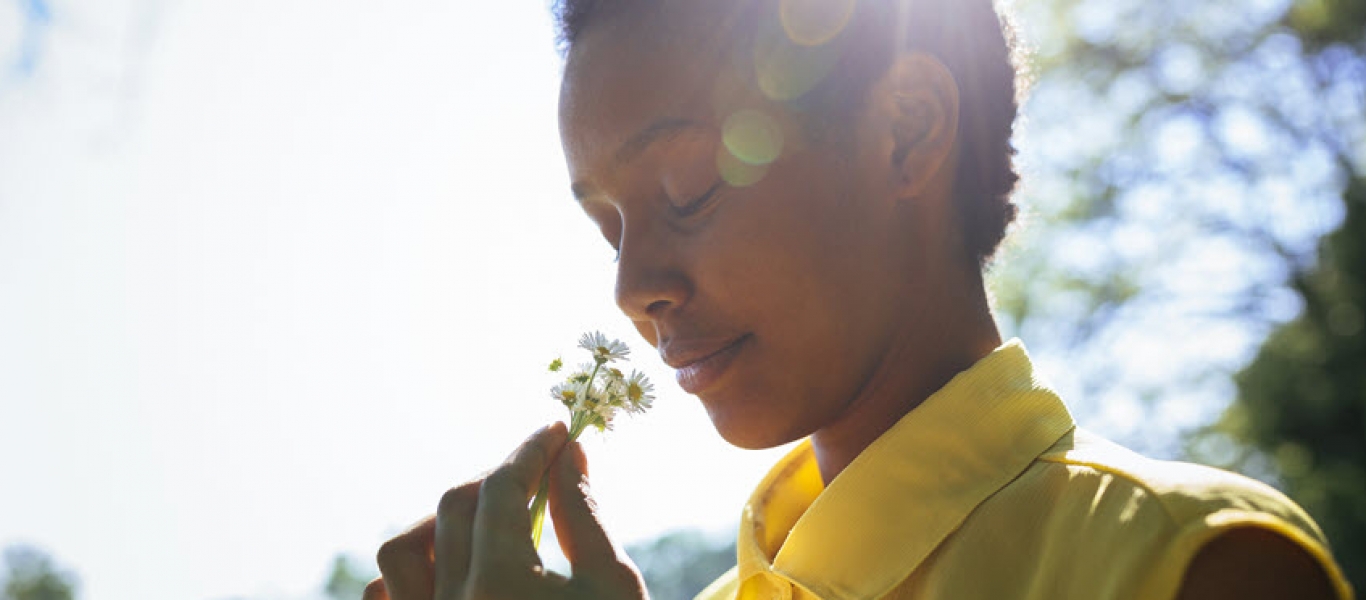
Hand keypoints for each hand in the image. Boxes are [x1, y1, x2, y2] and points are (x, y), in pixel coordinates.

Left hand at [364, 422, 648, 599]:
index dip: (530, 450)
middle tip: (538, 469)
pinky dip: (410, 576)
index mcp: (500, 584)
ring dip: (442, 523)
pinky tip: (451, 572)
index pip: (503, 487)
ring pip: (401, 552)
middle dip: (498, 477)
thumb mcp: (613, 586)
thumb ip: (584, 515)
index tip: (557, 431)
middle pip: (455, 507)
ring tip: (487, 521)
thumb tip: (568, 456)